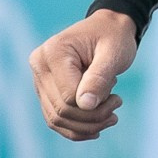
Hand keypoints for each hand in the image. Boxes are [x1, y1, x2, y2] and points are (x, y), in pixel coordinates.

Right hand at [29, 10, 138, 141]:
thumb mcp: (113, 54)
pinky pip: (55, 119)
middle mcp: (39, 66)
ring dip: (86, 126)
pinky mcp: (45, 90)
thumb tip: (85, 105)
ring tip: (111, 116)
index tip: (117, 98)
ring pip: (56, 119)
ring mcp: (39, 79)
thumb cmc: (113, 38)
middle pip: (61, 111)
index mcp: (53, 52)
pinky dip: (76, 128)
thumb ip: (99, 78)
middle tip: (117, 105)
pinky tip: (97, 126)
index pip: (69, 97)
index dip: (95, 107)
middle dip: (92, 118)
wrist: (108, 29)